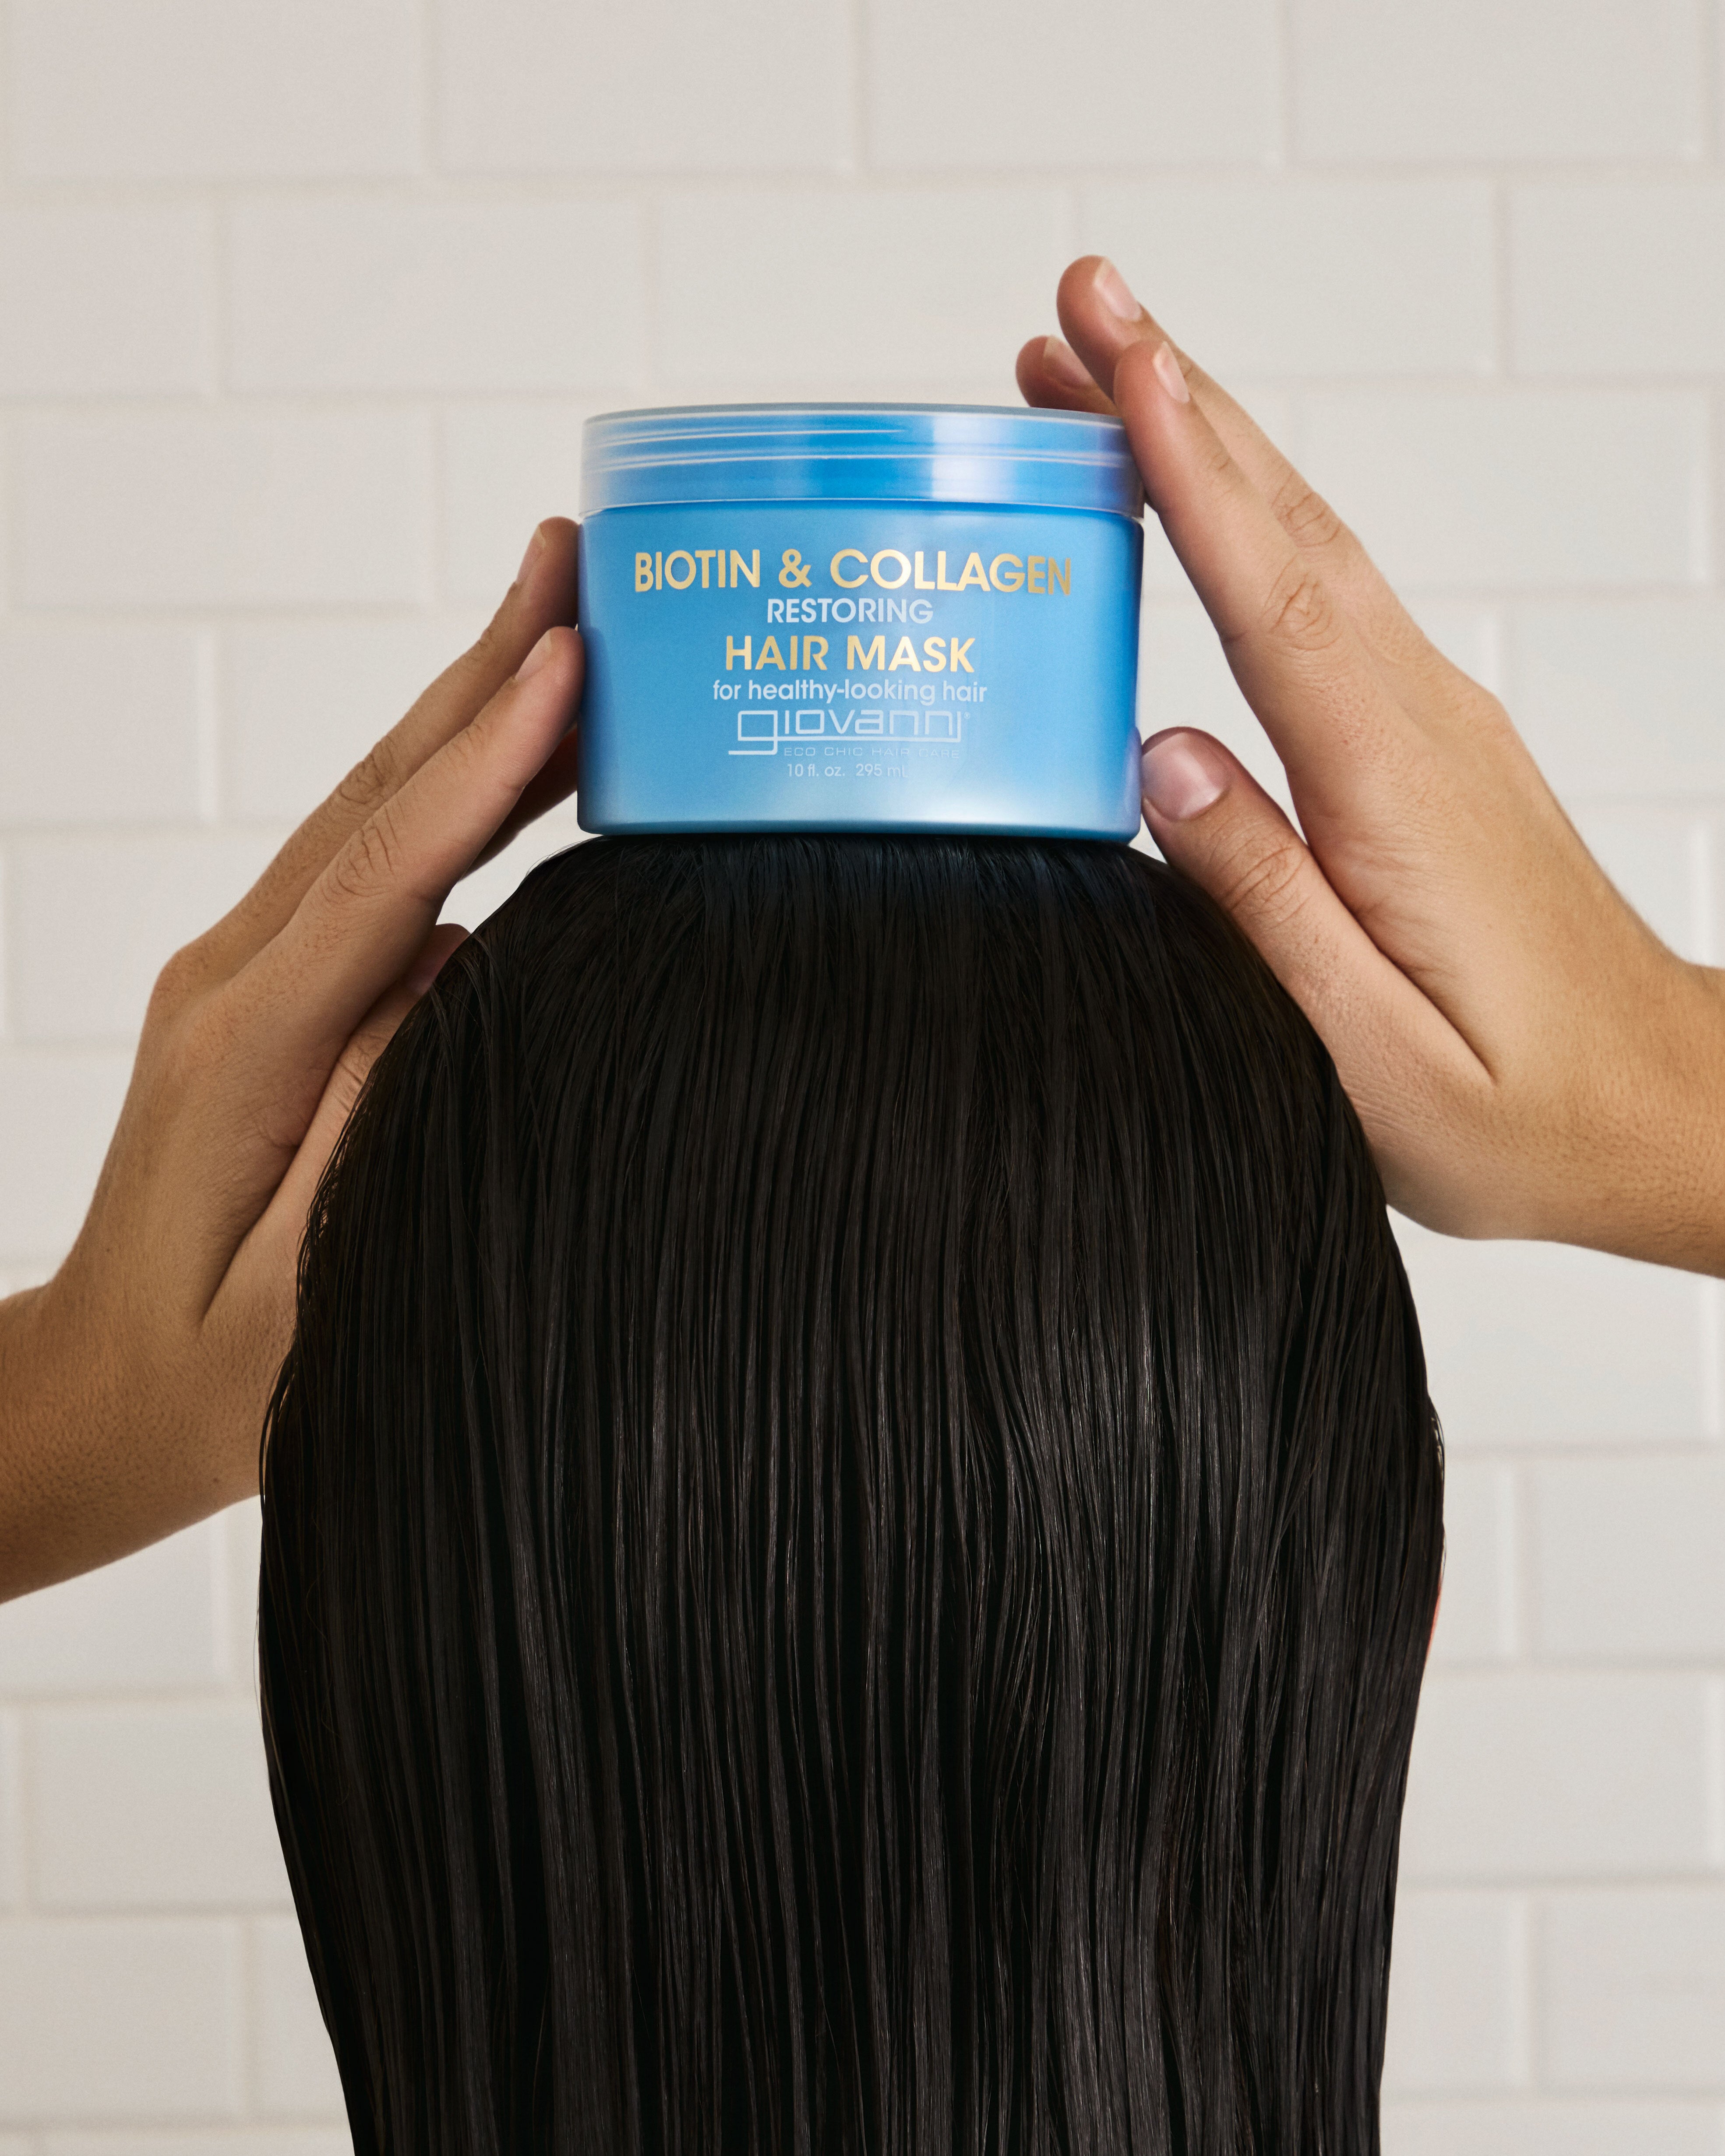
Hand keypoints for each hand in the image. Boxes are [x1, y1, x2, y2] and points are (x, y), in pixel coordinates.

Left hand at [0, 521, 583, 1598]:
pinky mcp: (263, 990)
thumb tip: (460, 968)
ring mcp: (239, 974)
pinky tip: (510, 753)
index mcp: (248, 1043)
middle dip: (481, 672)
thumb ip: (379, 1117)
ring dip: (467, 709)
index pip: (390, 869)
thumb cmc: (208, 1376)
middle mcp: (233, 979)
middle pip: (376, 796)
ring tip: (560, 615)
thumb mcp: (308, 1290)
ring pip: (372, 811)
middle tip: (572, 558)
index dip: (487, 761)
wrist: (95, 1394)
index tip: (570, 660)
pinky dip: (448, 789)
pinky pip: (368, 863)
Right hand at [1019, 259, 1724, 1276]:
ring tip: (1105, 370)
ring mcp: (1428, 718)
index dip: (1187, 468)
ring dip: (1207, 445)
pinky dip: (1250, 523)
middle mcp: (1416, 720)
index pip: (1270, 593)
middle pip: (1284, 525)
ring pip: (1305, 544)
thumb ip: (1262, 898)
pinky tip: (1202, 505)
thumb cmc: (1521, 1104)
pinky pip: (1322, 597)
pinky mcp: (1424, 740)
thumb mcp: (1370, 1049)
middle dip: (1177, 402)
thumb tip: (1155, 760)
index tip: (1119, 359)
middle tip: (1077, 304)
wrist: (1656, 1108)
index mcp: (1391, 785)